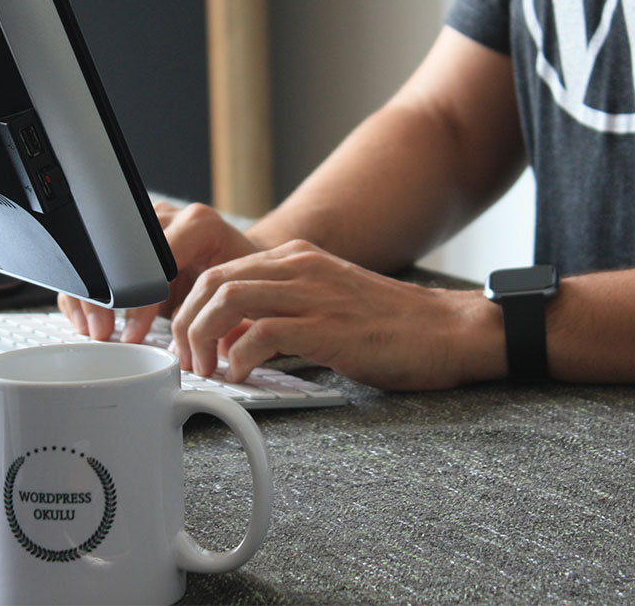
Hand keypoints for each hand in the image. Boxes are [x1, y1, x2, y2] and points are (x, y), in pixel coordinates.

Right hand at [57, 202, 263, 341]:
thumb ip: (214, 313)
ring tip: (95, 329)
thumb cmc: (246, 280)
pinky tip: (87, 317)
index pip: (156, 259)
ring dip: (91, 295)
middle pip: (121, 252)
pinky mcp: (131, 236)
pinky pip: (97, 260)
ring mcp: (147, 223)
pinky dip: (88, 291)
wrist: (244, 262)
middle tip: (103, 332)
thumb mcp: (237, 294)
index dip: (140, 300)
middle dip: (107, 298)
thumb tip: (191, 350)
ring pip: (102, 253)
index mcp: (199, 225)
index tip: (133, 332)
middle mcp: (170, 217)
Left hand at [170, 239, 506, 390]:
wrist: (448, 331)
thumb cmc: (392, 328)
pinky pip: (260, 334)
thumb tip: (230, 341)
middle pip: (212, 280)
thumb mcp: (326, 305)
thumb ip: (279, 314)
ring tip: (208, 370)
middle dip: (186, 323)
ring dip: (203, 338)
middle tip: (189, 361)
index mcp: (297, 259)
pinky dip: (239, 358)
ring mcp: (314, 293)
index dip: (191, 307)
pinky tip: (244, 376)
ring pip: (226, 299)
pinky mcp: (327, 326)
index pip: (219, 269)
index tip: (186, 342)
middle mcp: (300, 266)